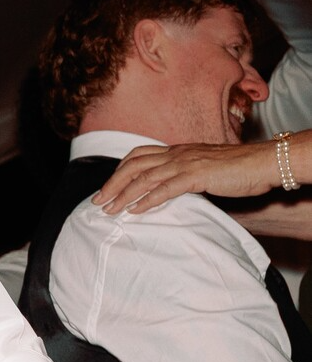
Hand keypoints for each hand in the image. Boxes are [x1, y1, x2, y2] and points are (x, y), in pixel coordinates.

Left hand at [94, 138, 287, 212]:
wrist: (264, 162)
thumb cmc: (239, 169)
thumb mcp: (205, 169)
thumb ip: (185, 177)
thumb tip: (170, 191)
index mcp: (178, 150)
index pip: (139, 155)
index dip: (119, 170)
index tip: (107, 187)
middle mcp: (178, 154)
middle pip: (134, 165)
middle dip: (112, 184)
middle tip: (97, 202)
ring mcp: (186, 163)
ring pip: (144, 177)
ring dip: (123, 194)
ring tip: (110, 210)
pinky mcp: (197, 175)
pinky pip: (165, 188)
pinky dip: (147, 200)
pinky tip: (135, 211)